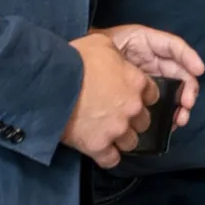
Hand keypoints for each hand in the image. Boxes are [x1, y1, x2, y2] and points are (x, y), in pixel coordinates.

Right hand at [62, 32, 152, 167]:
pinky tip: (99, 149)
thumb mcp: (101, 44)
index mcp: (136, 82)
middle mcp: (132, 108)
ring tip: (107, 134)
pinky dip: (107, 157)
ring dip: (121, 139)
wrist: (51, 83)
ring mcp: (117, 129)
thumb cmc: (75, 59)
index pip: (153, 95)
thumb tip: (116, 60)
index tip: (130, 97)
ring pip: (131, 142)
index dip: (142, 97)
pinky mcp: (98, 146)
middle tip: (116, 116)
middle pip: (144, 121)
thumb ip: (117, 56)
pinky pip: (111, 160)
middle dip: (132, 120)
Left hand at [98, 23, 204, 128]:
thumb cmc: (90, 53)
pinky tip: (170, 124)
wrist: (70, 72)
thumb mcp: (109, 40)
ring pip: (175, 95)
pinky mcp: (142, 102)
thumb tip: (151, 57)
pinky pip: (160, 109)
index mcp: (148, 46)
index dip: (189, 57)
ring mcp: (149, 84)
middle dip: (188, 90)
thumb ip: (131, 43)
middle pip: (181, 75)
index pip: (173, 48)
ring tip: (179, 119)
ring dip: (182, 107)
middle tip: (186, 104)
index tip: (199, 70)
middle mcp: (154, 64)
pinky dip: (169, 117)